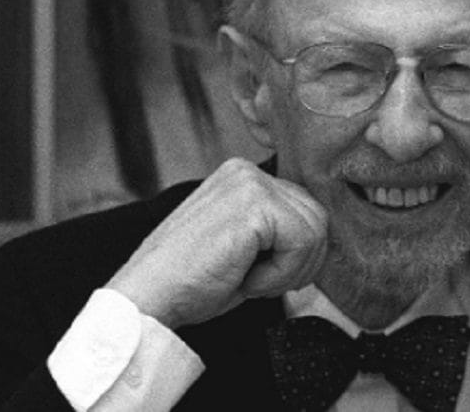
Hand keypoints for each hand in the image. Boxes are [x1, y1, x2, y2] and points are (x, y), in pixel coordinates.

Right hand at [105, 158, 327, 328]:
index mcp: (242, 178)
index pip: (305, 211)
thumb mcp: (243, 245)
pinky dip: (280, 274)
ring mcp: (250, 183)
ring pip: (315, 231)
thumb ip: (277, 230)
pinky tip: (245, 279)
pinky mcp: (254, 203)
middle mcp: (247, 171)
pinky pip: (302, 243)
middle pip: (317, 218)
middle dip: (299, 263)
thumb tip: (321, 237)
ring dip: (288, 270)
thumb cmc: (190, 281)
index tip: (265, 275)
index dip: (297, 254)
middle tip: (258, 281)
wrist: (148, 297)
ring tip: (247, 278)